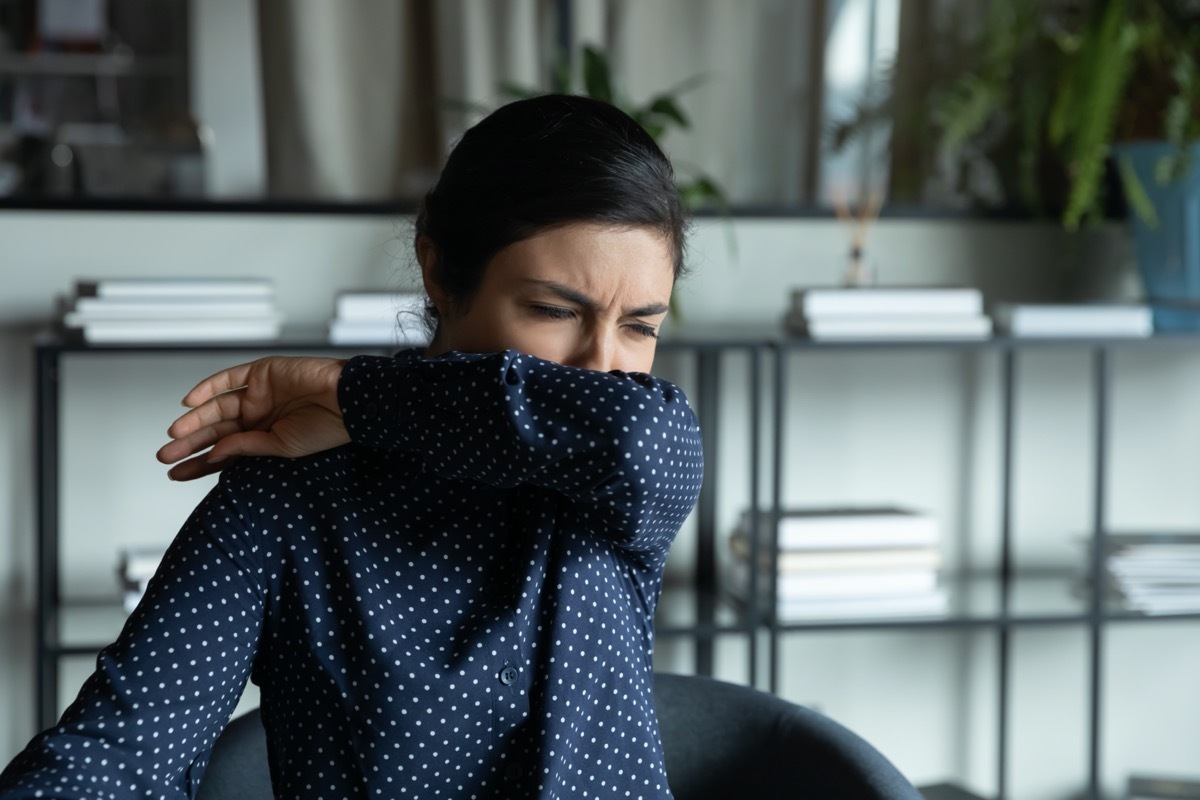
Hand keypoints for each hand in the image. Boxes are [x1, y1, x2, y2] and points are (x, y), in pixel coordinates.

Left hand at [157, 356, 348, 480]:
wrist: (349, 400)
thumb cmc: (326, 428)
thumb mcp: (281, 447)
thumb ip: (246, 448)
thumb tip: (214, 453)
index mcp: (266, 436)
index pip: (225, 451)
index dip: (200, 463)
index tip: (177, 474)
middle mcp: (260, 414)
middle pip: (216, 430)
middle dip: (190, 443)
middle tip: (165, 456)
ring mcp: (260, 392)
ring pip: (217, 407)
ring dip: (194, 420)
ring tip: (174, 435)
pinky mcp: (263, 372)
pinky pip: (229, 379)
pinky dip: (208, 388)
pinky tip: (189, 403)